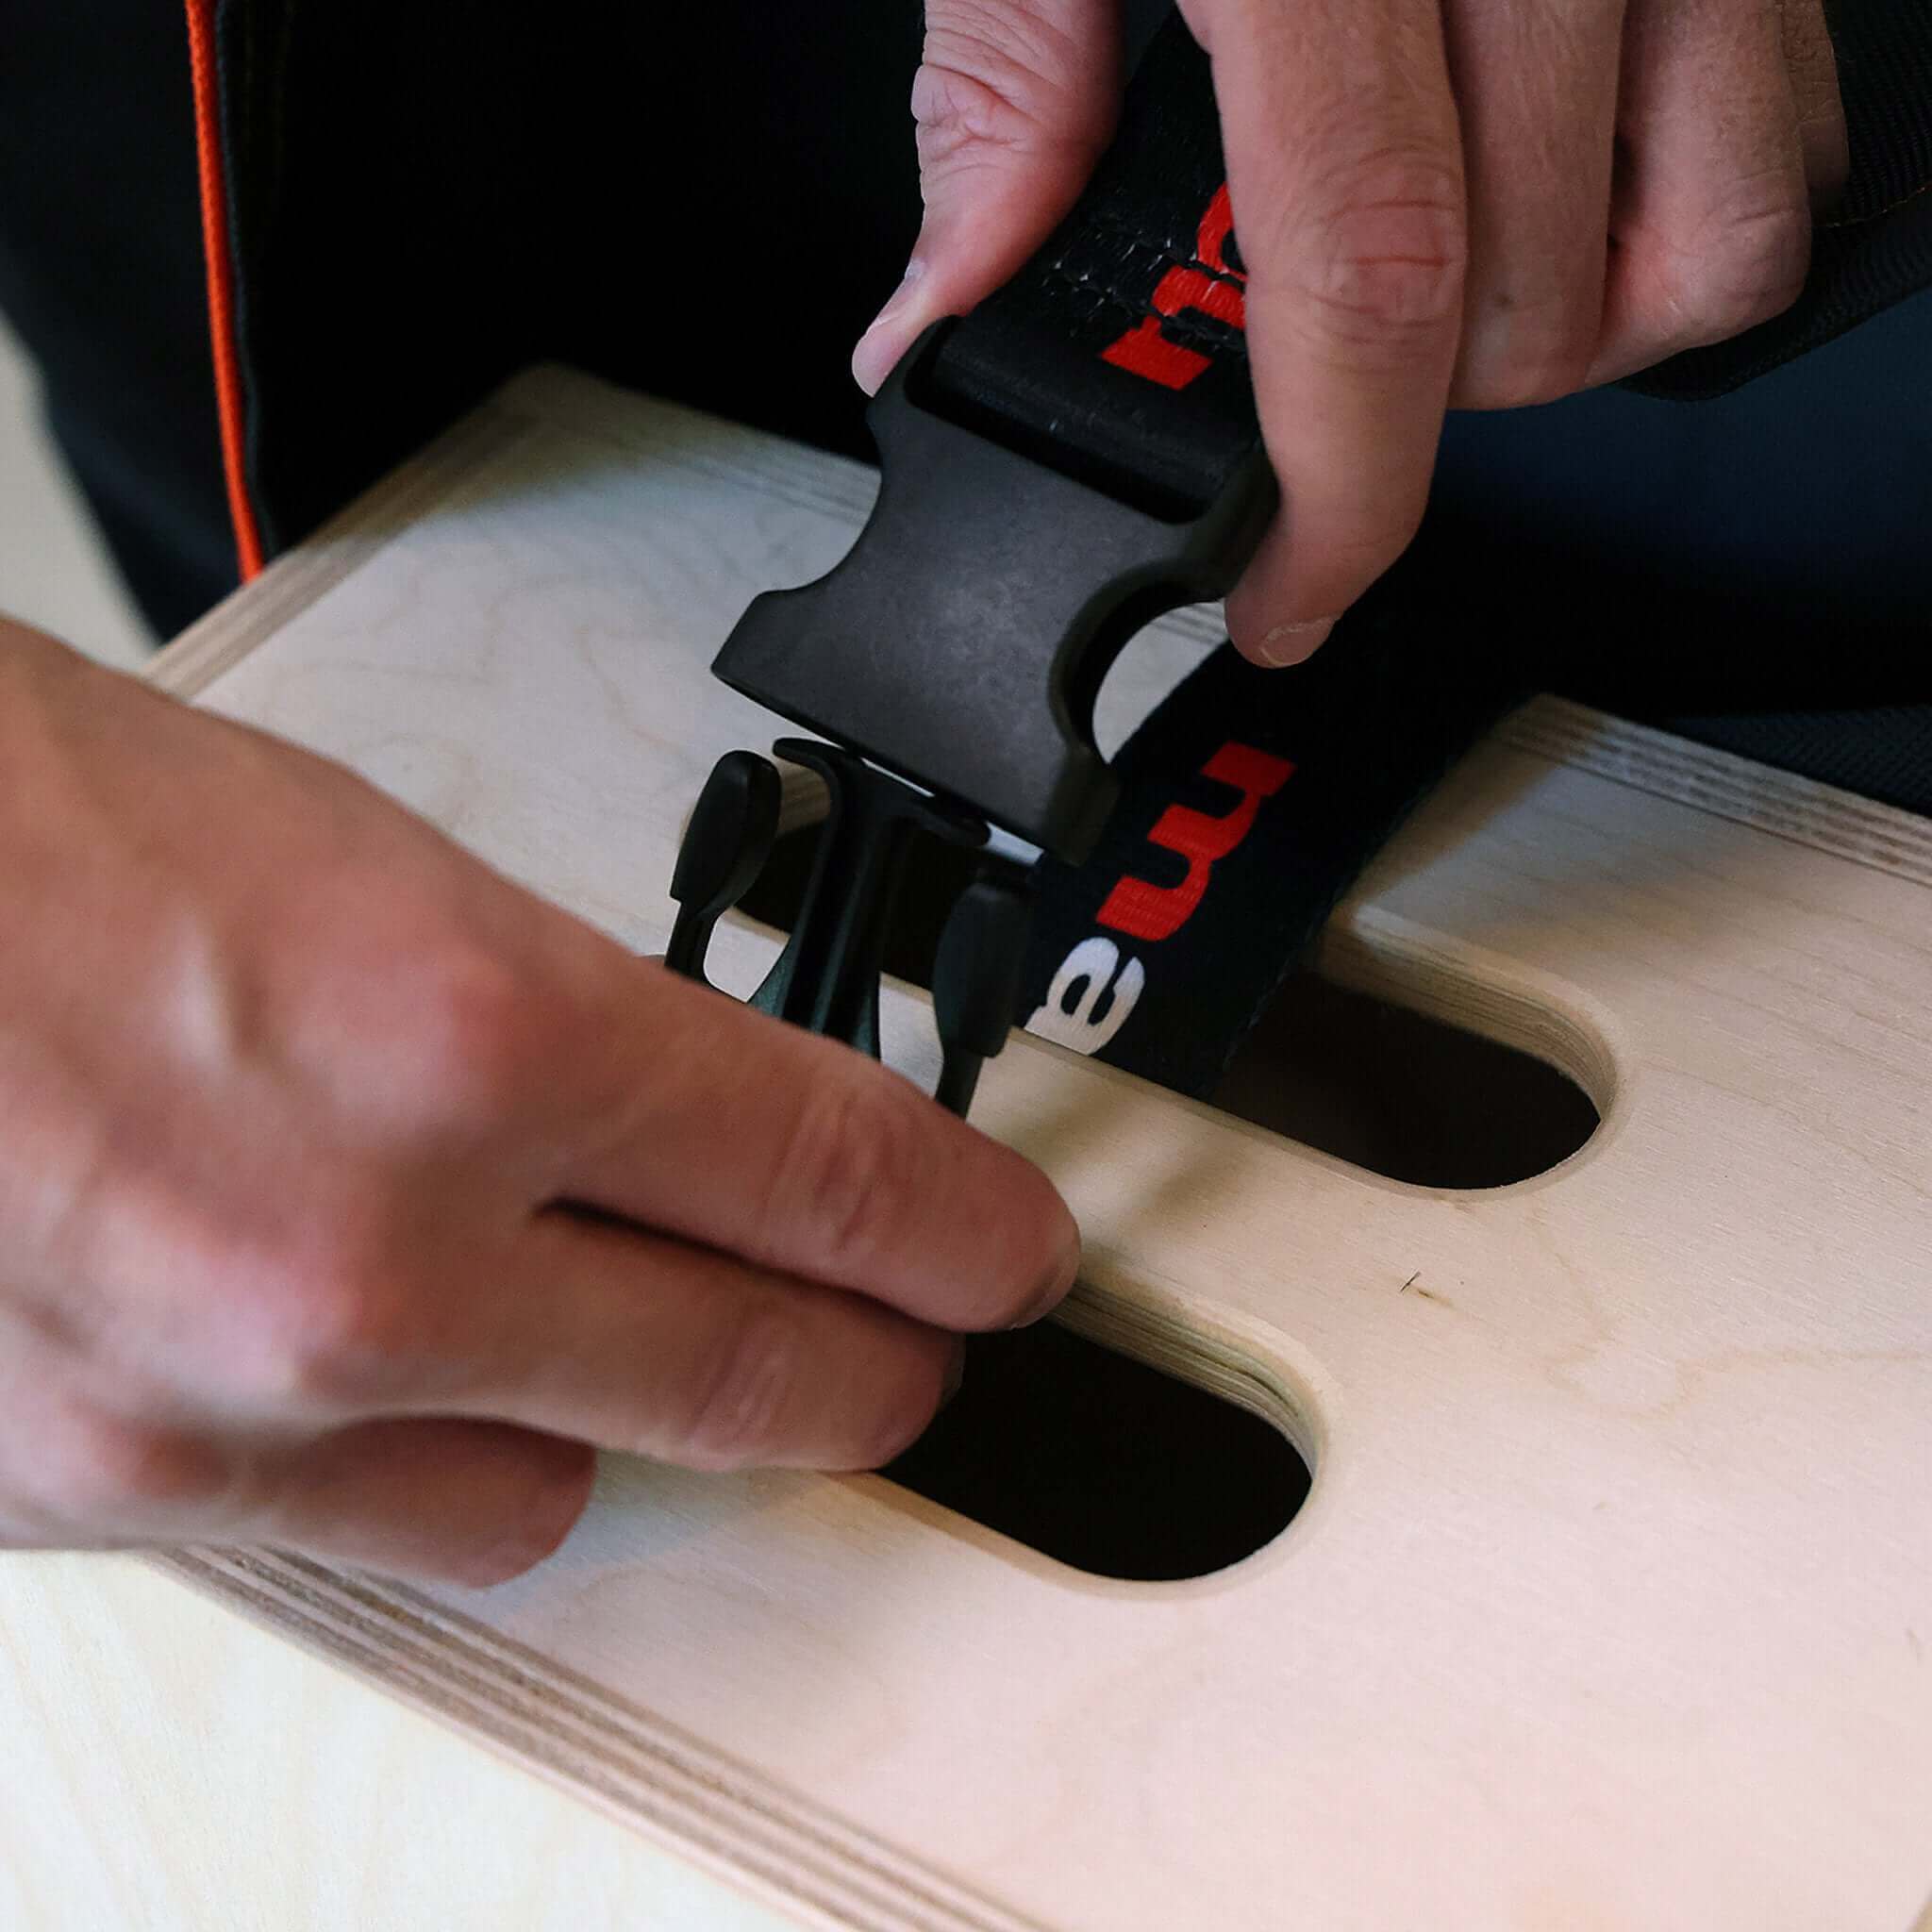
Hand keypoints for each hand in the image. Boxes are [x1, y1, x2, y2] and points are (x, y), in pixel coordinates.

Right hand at [0, 624, 1076, 1582]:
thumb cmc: (47, 834)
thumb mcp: (390, 875)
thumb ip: (575, 1034)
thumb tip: (710, 1131)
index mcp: (472, 1033)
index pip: (840, 1177)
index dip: (965, 1228)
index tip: (1010, 1254)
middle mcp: (370, 1249)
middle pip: (767, 1379)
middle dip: (880, 1367)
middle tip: (924, 1346)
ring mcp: (241, 1401)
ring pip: (578, 1491)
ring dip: (631, 1415)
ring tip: (605, 1324)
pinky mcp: (121, 1494)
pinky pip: (386, 1526)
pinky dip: (434, 1455)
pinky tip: (406, 1366)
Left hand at [853, 0, 1846, 662]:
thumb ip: (998, 105)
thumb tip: (943, 318)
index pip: (1369, 287)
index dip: (1336, 499)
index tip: (1286, 598)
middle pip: (1529, 308)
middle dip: (1409, 416)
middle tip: (1310, 382)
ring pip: (1703, 247)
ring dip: (1562, 344)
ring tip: (1442, 294)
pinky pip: (1785, 121)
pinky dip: (1679, 218)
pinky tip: (1557, 196)